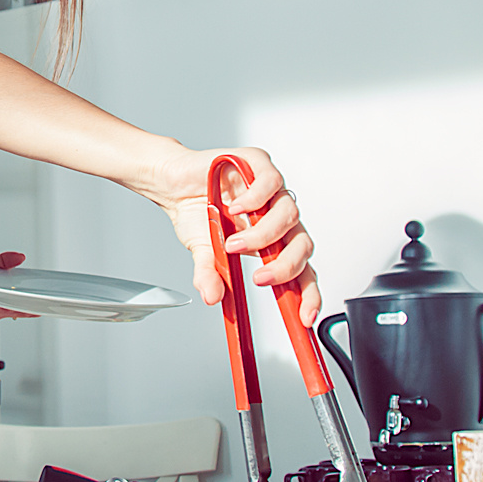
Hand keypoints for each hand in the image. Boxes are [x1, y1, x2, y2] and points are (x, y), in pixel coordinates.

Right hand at [142, 144, 320, 325]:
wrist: (174, 183)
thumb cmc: (195, 214)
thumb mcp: (202, 253)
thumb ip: (210, 275)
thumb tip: (212, 296)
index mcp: (272, 241)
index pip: (302, 269)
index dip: (308, 293)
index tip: (304, 316)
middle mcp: (277, 216)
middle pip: (303, 244)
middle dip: (286, 266)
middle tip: (261, 278)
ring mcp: (271, 191)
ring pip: (289, 215)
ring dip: (263, 235)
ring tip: (233, 243)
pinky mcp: (260, 164)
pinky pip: (272, 183)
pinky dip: (255, 199)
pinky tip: (234, 207)